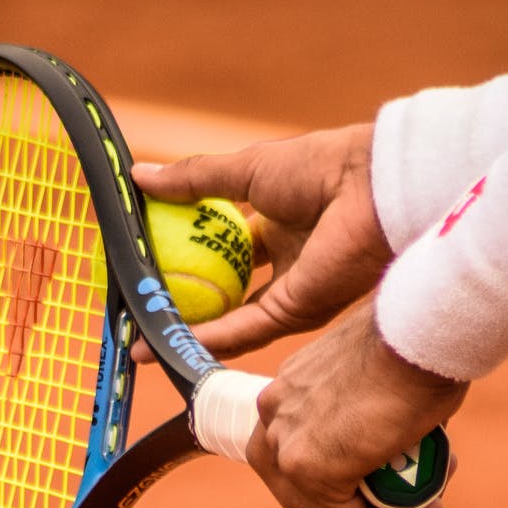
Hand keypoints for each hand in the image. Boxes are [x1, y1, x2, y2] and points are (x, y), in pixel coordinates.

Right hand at [131, 124, 391, 360]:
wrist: (369, 189)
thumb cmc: (319, 167)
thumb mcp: (244, 169)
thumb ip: (193, 180)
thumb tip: (138, 178)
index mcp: (276, 224)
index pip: (221, 248)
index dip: (183, 255)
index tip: (145, 262)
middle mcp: (284, 263)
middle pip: (223, 291)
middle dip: (182, 303)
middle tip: (138, 309)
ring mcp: (289, 292)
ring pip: (228, 320)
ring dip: (185, 330)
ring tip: (140, 339)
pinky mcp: (294, 313)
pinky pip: (242, 330)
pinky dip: (204, 337)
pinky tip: (168, 340)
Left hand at [248, 301, 466, 507]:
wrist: (417, 330)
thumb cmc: (414, 338)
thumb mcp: (379, 368)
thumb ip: (369, 402)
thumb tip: (396, 430)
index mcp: (285, 389)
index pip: (292, 449)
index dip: (337, 470)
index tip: (388, 467)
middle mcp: (274, 416)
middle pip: (295, 486)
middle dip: (348, 498)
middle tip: (402, 490)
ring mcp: (286, 445)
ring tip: (427, 497)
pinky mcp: (310, 470)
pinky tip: (428, 507)